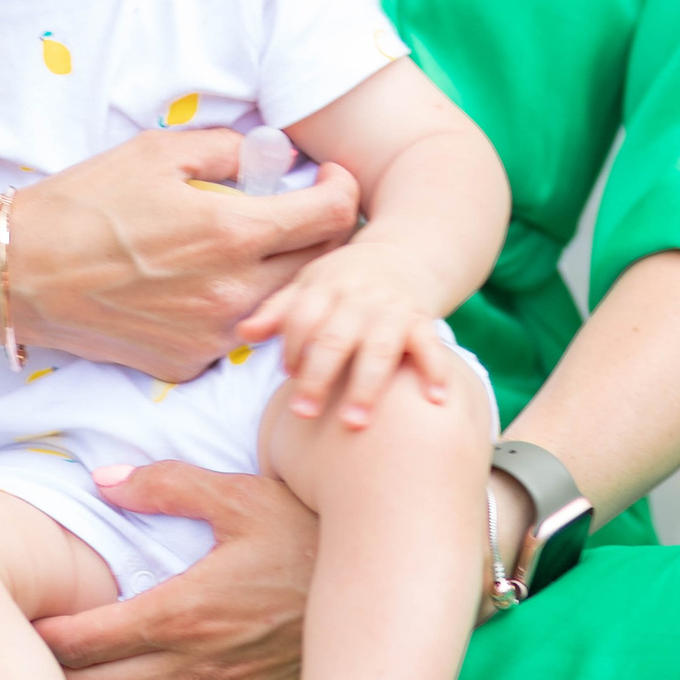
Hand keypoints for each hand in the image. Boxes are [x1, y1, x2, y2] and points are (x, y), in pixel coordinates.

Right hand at [12, 129, 360, 382]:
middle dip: (322, 233)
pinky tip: (205, 284)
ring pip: (283, 307)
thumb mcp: (156, 152)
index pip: (333, 217)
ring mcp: (211, 337)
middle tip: (299, 210)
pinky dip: (236, 308)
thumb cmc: (82, 204)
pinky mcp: (186, 363)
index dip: (343, 190)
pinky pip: (236, 335)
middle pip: (321, 267)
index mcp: (233, 234)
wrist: (17, 273)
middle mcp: (233, 295)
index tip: (331, 178)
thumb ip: (226, 149)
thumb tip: (270, 155)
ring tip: (255, 248)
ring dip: (285, 275)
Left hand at [33, 462, 315, 679]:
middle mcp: (193, 666)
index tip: (24, 622)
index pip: (85, 641)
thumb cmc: (305, 536)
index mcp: (182, 612)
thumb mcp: (239, 496)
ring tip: (72, 670)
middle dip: (51, 674)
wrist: (379, 591)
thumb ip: (165, 486)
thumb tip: (104, 482)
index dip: (44, 637)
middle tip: (27, 652)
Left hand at [235, 240, 460, 428]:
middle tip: (305, 415)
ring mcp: (392, 310)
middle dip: (319, 376)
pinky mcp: (421, 321)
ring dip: (367, 386)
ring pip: (378, 349)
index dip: (292, 348)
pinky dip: (435, 371)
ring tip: (355, 422)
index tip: (287, 376)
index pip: (302, 319)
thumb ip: (277, 312)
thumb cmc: (343, 281)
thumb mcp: (307, 286)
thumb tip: (243, 333)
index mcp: (324, 288)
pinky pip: (430, 346)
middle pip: (334, 339)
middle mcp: (358, 299)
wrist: (402, 256)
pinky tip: (436, 400)